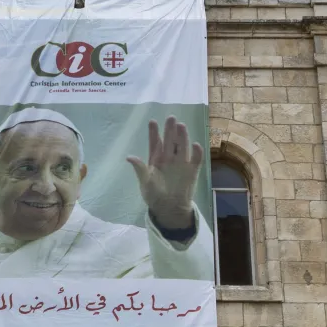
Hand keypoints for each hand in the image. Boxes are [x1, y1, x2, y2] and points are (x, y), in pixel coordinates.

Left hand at [125, 116, 203, 231]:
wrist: (169, 209)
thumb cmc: (154, 196)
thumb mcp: (145, 183)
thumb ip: (140, 169)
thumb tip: (129, 157)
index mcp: (156, 160)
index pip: (155, 144)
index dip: (154, 133)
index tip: (152, 121)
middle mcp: (169, 159)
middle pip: (170, 141)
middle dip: (170, 130)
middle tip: (171, 118)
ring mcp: (181, 163)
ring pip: (182, 147)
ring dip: (182, 137)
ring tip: (181, 126)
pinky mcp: (192, 170)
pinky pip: (196, 159)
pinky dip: (197, 152)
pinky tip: (196, 145)